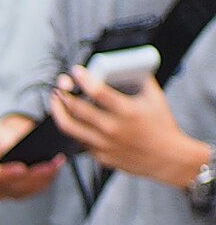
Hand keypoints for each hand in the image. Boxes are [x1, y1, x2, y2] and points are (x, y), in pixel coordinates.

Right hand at [0, 113, 63, 199]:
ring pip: (20, 192)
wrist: (12, 137)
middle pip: (8, 186)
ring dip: (41, 180)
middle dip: (32, 176)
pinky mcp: (13, 192)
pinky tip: (52, 171)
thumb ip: (7, 139)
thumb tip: (13, 146)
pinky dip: (43, 182)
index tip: (23, 168)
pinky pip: (29, 193)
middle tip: (48, 166)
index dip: (6, 174)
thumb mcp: (4, 130)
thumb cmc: (6, 133)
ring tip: (54, 166)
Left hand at [47, 66, 210, 188]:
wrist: (168, 158)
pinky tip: (74, 119)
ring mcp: (103, 144)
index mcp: (127, 111)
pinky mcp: (99, 155)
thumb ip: (140, 79)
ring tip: (56, 100)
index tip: (76, 71)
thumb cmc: (162, 127)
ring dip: (58, 110)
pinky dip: (75, 127)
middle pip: (76, 108)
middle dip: (63, 93)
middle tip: (60, 85)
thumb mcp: (155, 98)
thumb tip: (126, 66)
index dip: (83, 78)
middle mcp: (113, 129)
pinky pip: (79, 139)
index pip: (98, 91)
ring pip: (69, 127)